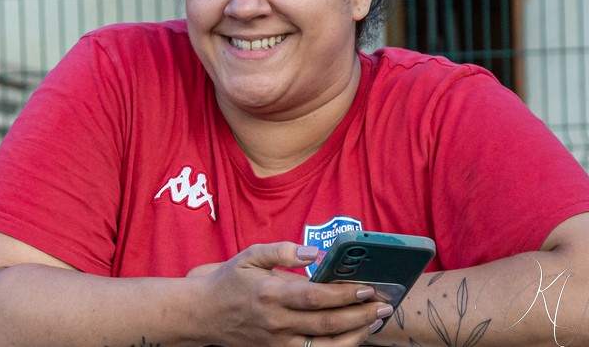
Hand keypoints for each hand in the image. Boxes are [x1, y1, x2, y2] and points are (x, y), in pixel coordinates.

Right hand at [188, 242, 392, 345]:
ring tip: (374, 322)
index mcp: (271, 294)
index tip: (368, 287)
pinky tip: (352, 336)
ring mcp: (278, 342)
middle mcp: (277, 322)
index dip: (344, 294)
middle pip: (327, 325)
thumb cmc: (229, 281)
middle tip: (384, 305)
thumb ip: (283, 251)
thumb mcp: (251, 256)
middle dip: (360, 315)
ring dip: (355, 336)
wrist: (203, 315)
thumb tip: (314, 253)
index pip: (315, 297)